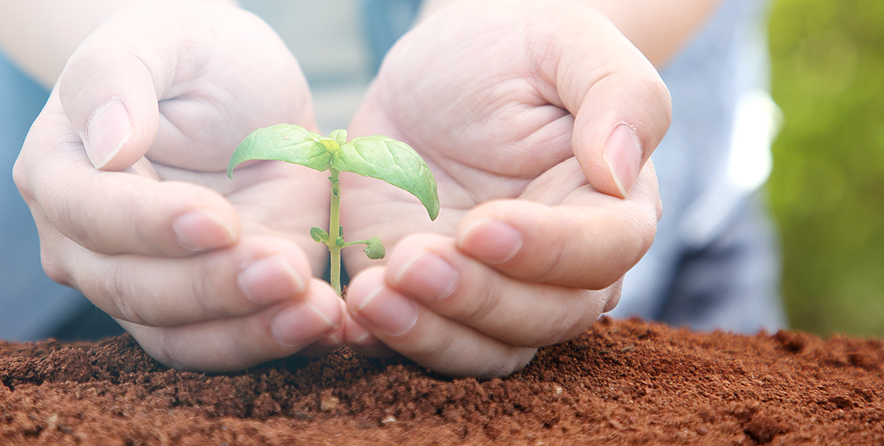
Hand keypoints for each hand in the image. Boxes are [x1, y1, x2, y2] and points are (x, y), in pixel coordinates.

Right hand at [13, 1, 343, 371]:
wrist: (242, 89)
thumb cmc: (192, 53)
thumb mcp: (160, 36)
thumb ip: (116, 77)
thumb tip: (108, 145)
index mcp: (58, 172)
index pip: (90, 214)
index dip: (151, 226)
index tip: (219, 220)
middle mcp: (86, 244)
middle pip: (133, 289)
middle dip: (213, 287)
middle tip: (285, 269)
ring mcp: (144, 284)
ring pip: (178, 336)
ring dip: (249, 331)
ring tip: (317, 310)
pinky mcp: (205, 309)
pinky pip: (225, 346)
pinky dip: (274, 343)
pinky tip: (325, 323)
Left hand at [339, 0, 669, 376]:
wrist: (432, 71)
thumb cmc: (510, 48)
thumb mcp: (566, 42)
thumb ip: (619, 95)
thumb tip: (621, 170)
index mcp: (608, 207)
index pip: (602, 252)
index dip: (547, 252)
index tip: (481, 227)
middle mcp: (560, 267)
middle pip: (543, 317)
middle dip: (476, 298)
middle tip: (412, 261)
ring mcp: (492, 291)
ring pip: (483, 348)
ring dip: (428, 333)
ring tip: (370, 296)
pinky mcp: (428, 301)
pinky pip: (416, 342)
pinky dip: (383, 342)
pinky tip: (346, 320)